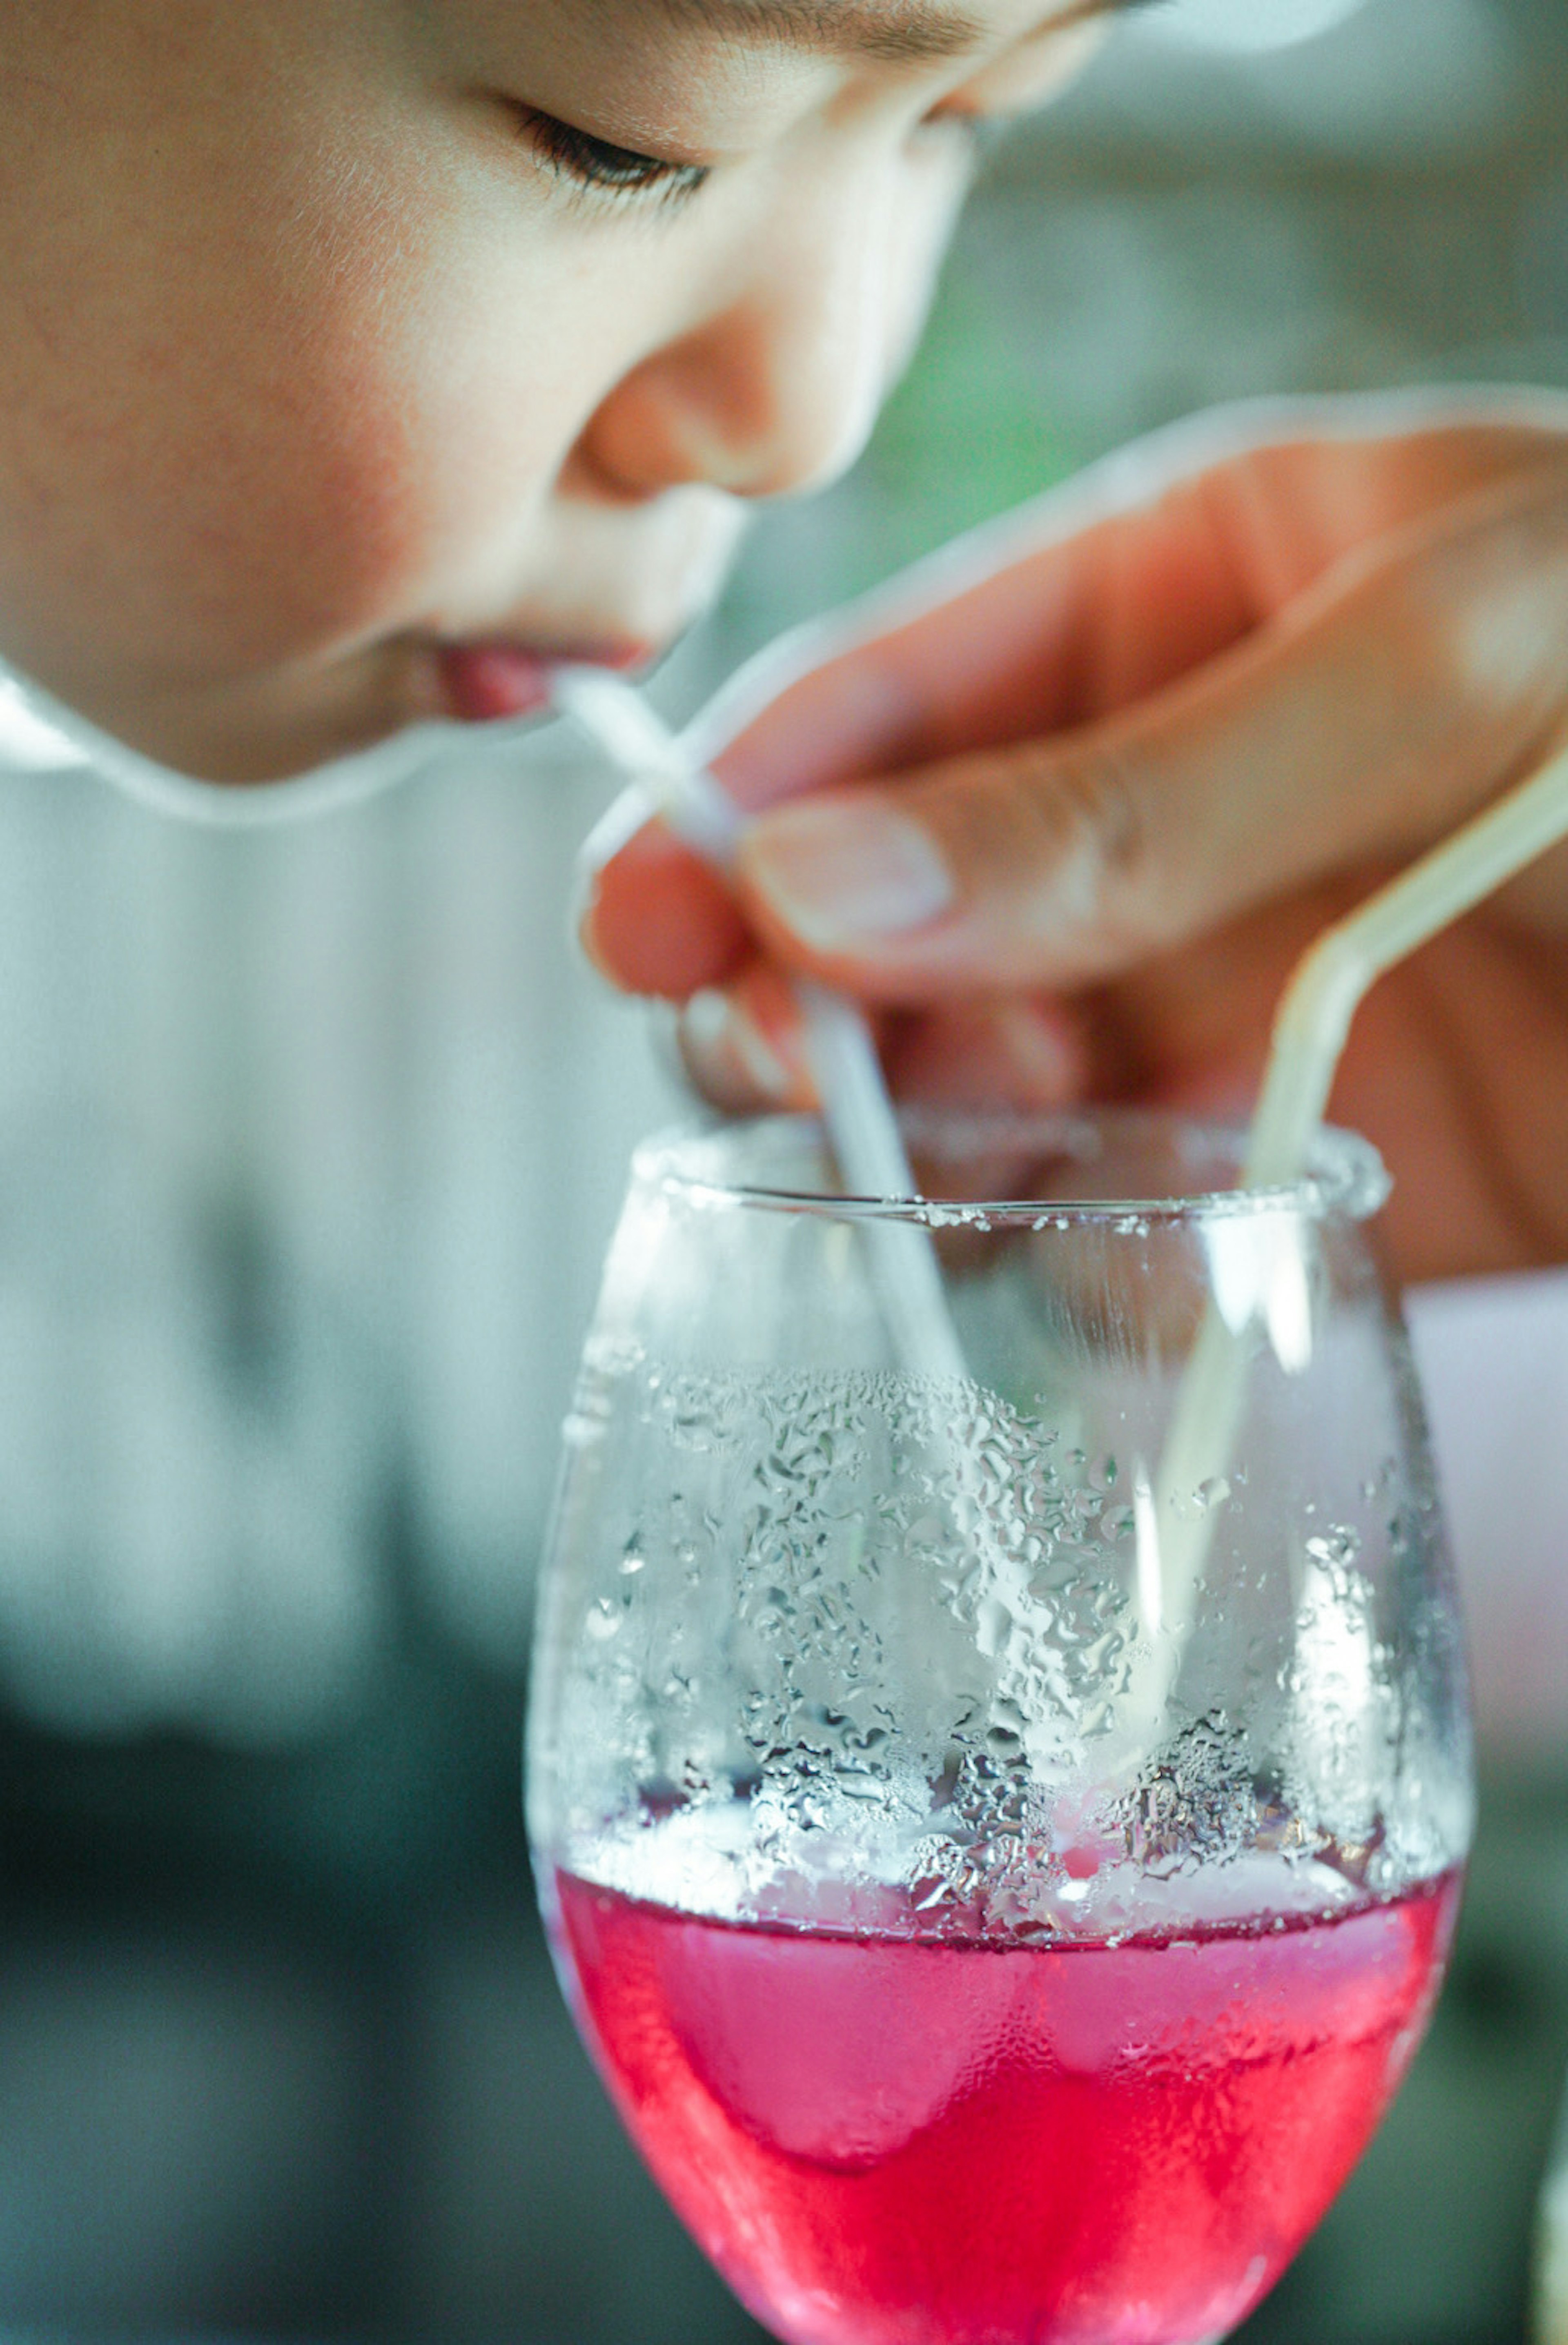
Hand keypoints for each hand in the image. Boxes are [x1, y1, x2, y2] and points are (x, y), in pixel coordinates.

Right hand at [584, 392, 1567, 1285]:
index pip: (898, 703)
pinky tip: (1083, 1252)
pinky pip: (1113, 1223)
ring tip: (934, 1149)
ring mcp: (1221, 1000)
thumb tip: (812, 882)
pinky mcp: (1290, 1173)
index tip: (639, 918)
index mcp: (1185, 609)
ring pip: (983, 1083)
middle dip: (810, 989)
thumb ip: (1128, 786)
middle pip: (901, 913)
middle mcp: (1170, 818)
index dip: (746, 808)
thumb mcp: (1440, 659)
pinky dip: (1070, 1256)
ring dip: (928, 1130)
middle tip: (777, 1062)